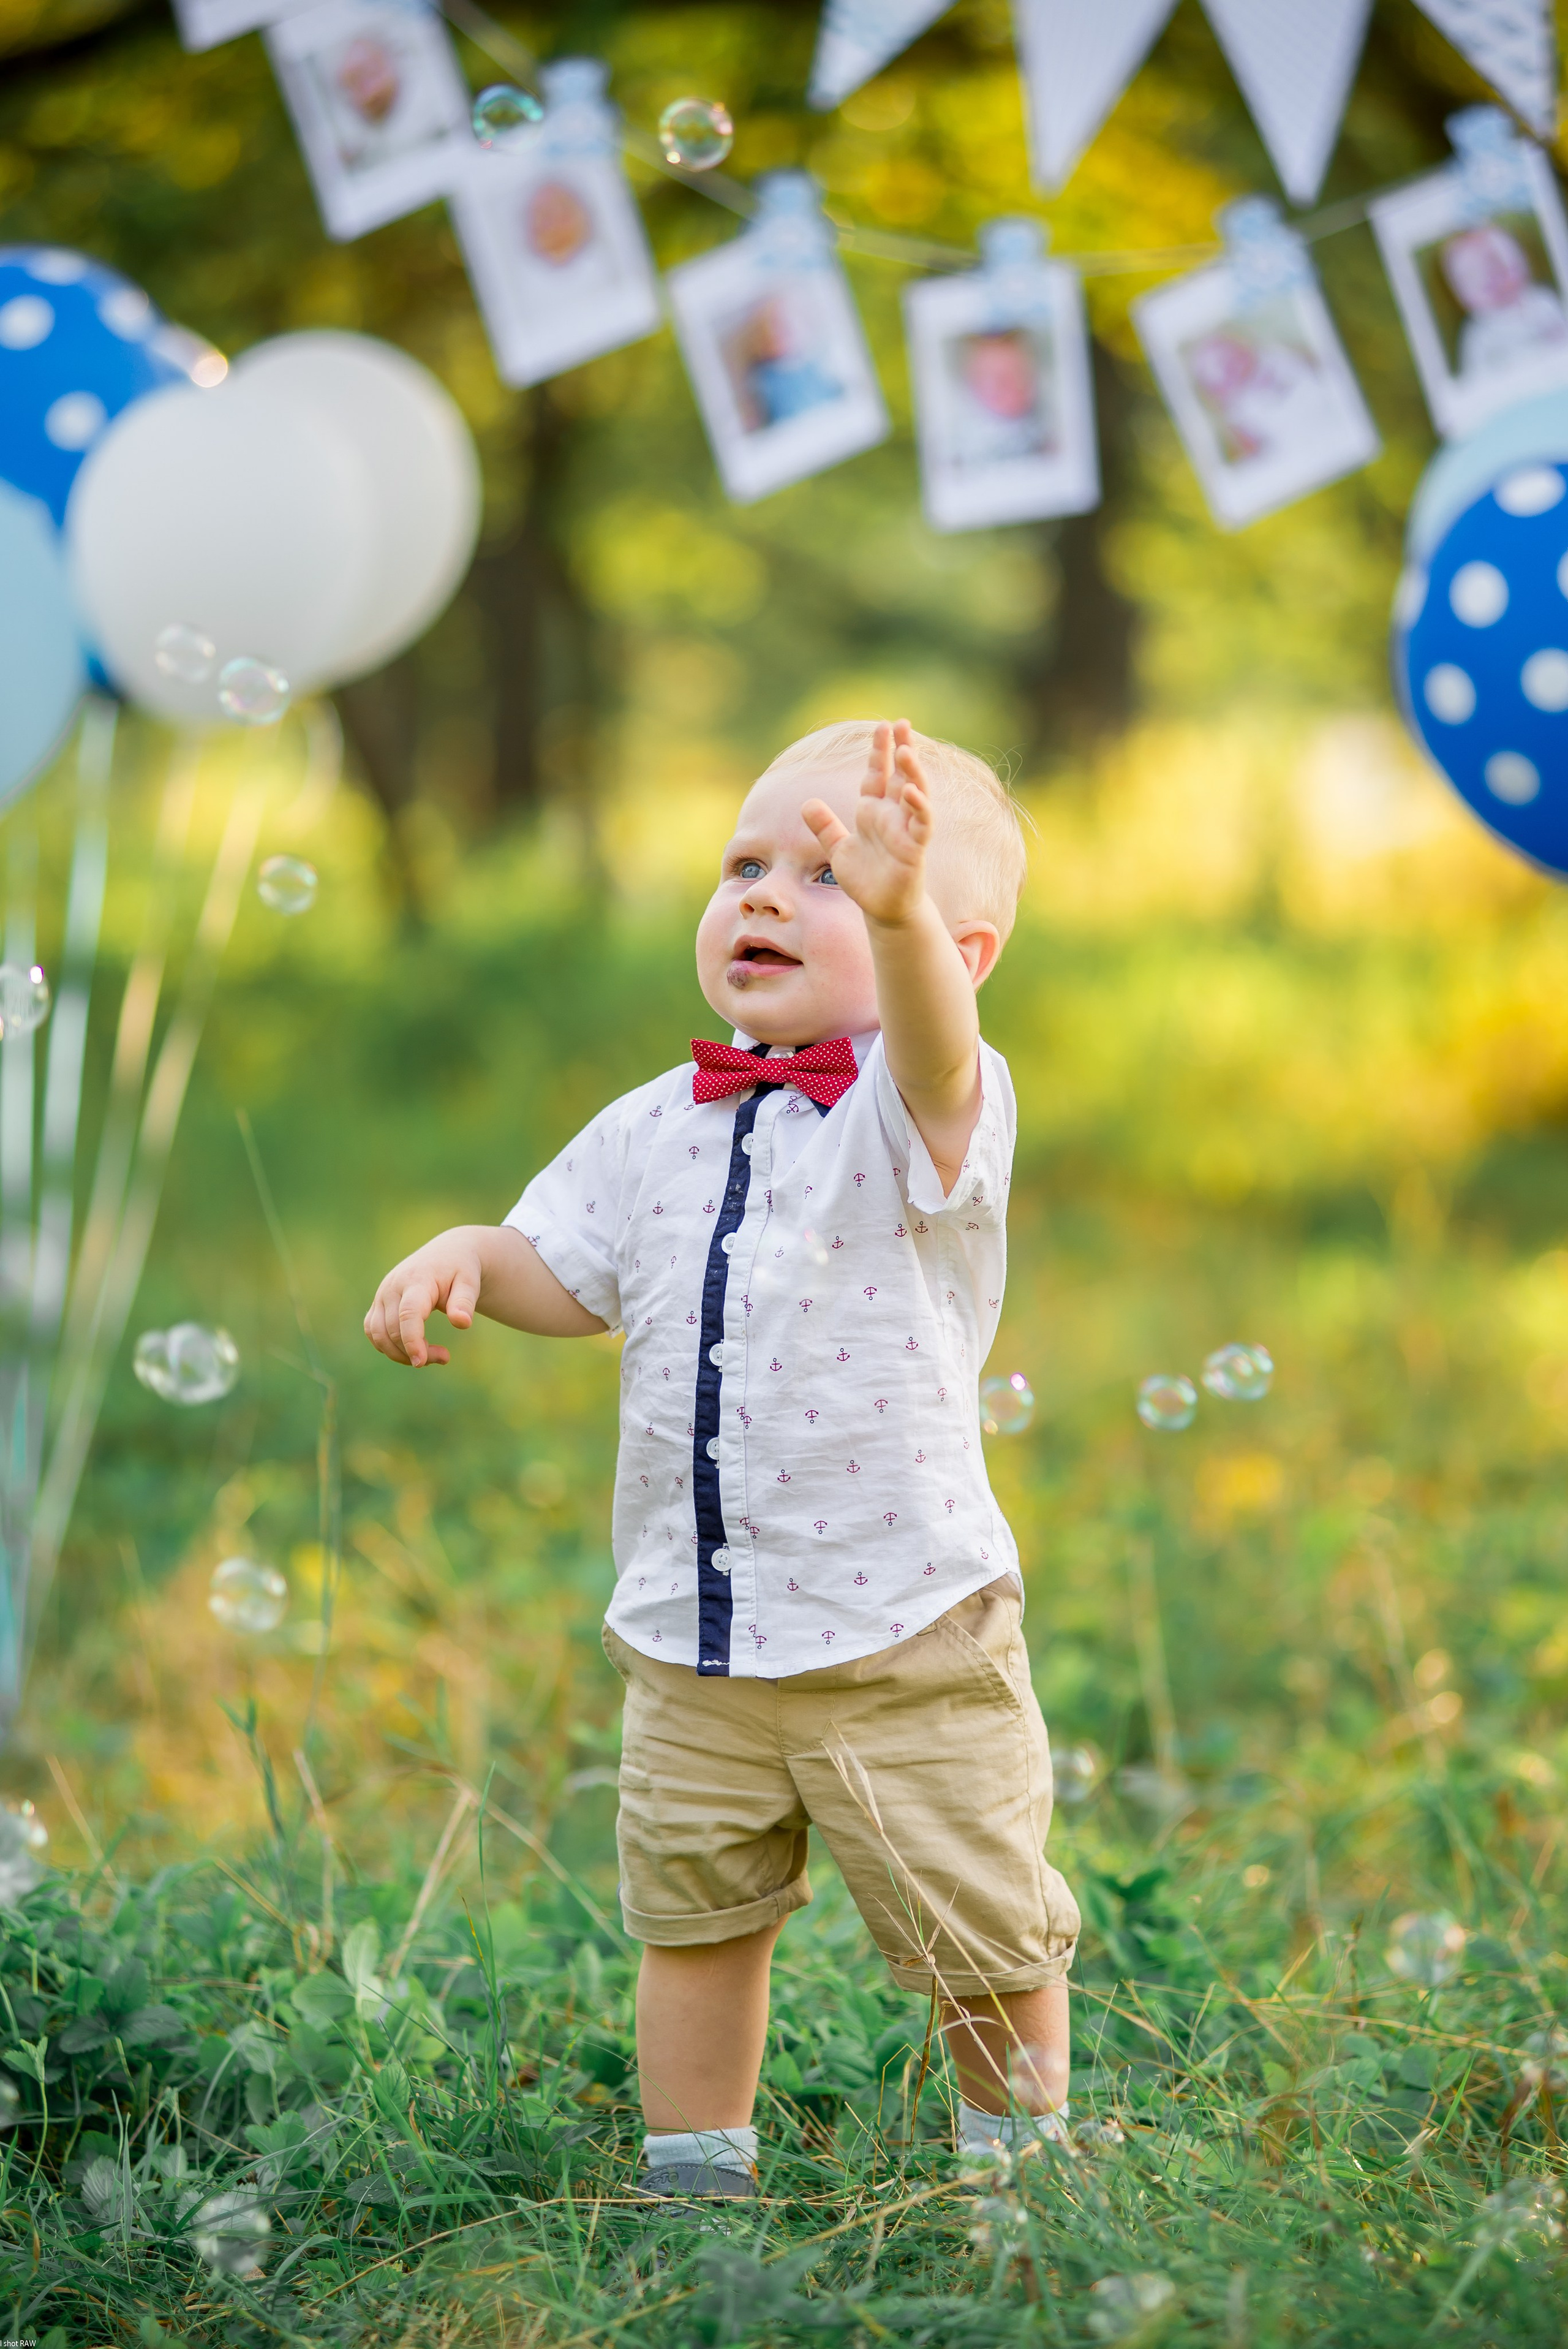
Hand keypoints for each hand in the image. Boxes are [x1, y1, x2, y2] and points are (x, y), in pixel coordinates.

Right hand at [364, 1231, 483, 1367]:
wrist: (447, 1254)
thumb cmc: (460, 1270)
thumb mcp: (469, 1283)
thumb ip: (465, 1302)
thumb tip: (462, 1323)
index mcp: (417, 1280)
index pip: (408, 1313)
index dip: (412, 1340)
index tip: (421, 1361)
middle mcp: (393, 1287)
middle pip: (392, 1329)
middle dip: (415, 1351)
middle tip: (444, 1357)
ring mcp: (382, 1295)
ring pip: (379, 1334)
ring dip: (400, 1353)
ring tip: (430, 1355)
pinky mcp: (379, 1303)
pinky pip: (373, 1331)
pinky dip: (388, 1346)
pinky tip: (412, 1349)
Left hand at [802, 718, 930, 927]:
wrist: (881, 909)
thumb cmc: (865, 879)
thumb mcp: (838, 849)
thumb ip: (825, 826)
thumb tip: (807, 803)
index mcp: (873, 812)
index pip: (877, 774)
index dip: (879, 751)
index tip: (883, 726)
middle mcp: (892, 816)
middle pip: (900, 775)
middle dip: (902, 750)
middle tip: (903, 723)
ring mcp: (906, 830)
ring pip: (915, 793)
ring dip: (912, 772)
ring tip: (905, 750)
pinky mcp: (915, 848)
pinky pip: (920, 823)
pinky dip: (918, 806)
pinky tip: (909, 790)